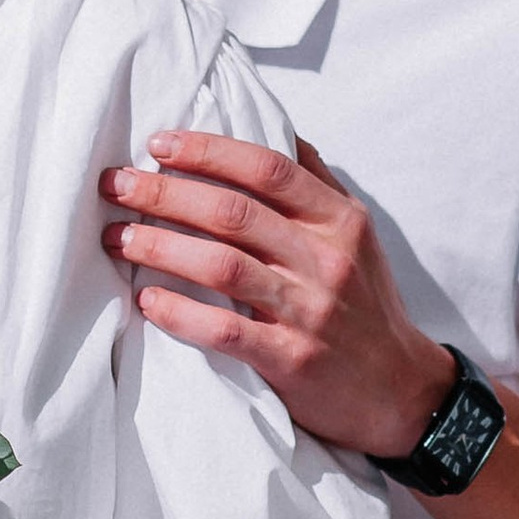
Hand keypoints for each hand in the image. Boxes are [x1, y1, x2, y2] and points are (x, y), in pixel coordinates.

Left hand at [102, 130, 459, 462]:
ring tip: (117, 238)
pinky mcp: (291, 359)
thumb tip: (276, 128)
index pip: (267, 169)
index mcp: (339, 221)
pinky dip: (180, 312)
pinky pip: (224, 329)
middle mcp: (325, 260)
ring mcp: (308, 311)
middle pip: (233, 213)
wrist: (402, 390)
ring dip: (160, 247)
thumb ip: (317, 184)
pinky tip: (146, 300)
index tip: (159, 145)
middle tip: (116, 185)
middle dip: (164, 194)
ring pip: (222, 266)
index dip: (208, 151)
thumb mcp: (358, 236)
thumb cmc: (367, 305)